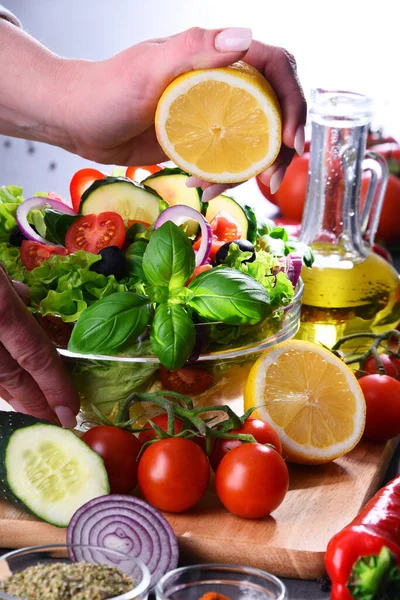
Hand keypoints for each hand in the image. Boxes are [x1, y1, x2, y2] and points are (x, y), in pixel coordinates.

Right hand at [0, 267, 79, 426]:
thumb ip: (4, 283)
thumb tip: (23, 294)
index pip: (35, 354)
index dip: (55, 385)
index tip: (71, 409)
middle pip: (10, 377)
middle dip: (35, 403)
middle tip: (55, 422)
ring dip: (9, 396)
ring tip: (29, 410)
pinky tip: (2, 389)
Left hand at [59, 27, 305, 199]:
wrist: (79, 122)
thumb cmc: (106, 89)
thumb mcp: (148, 69)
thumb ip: (193, 50)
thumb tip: (245, 36)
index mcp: (216, 56)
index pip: (275, 68)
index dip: (293, 101)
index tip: (291, 140)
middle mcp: (221, 82)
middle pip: (274, 110)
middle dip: (280, 148)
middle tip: (273, 180)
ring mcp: (212, 113)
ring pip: (253, 141)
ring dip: (248, 171)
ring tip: (214, 189)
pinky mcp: (200, 139)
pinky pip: (228, 159)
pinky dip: (222, 177)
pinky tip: (200, 186)